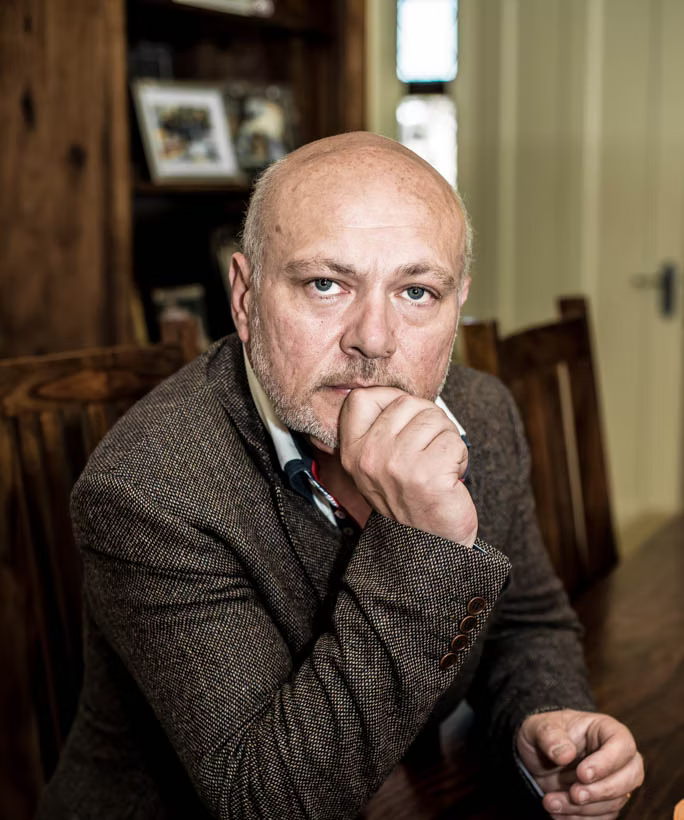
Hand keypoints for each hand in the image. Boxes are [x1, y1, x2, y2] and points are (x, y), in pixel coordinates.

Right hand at [338, 386, 476, 545]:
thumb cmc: (410, 499)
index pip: (362, 397)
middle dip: (429, 422)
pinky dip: (460, 458)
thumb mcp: (378, 465)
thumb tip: (400, 394)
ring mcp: (396, 465)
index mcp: (352, 451)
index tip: (405, 423)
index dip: (391, 400)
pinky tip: (449, 479)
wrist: (428, 548)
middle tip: (429, 453)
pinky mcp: (426, 475)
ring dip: (447, 441)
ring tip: (438, 467)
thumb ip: (381, 429)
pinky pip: (454, 441)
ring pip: (435, 419)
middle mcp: (369, 456)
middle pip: (408, 402)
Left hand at [517, 709, 643, 818]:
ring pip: (615, 801)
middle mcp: (617, 756)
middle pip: (630, 777)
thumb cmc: (544, 734)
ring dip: (584, 809)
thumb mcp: (538, 727)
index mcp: (605, 729)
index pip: (622, 744)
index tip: (582, 774)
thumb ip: (550, 736)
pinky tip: (557, 812)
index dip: (607, 762)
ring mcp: (614, 780)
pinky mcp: (605, 802)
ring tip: (551, 802)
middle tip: (574, 794)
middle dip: (602, 791)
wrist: (537, 756)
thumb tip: (566, 754)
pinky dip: (580, 819)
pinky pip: (604, 817)